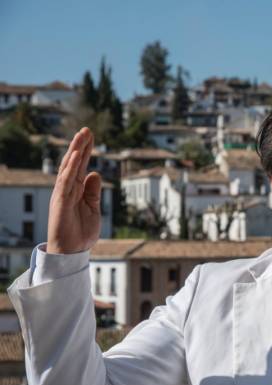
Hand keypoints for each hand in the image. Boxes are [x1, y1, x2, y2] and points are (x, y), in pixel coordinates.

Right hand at [47, 127, 102, 253]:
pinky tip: (75, 156)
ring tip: (81, 136)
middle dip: (80, 146)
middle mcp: (68, 189)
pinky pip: (66, 182)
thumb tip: (95, 173)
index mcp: (77, 190)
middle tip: (86, 129)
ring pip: (68, 169)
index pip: (81, 166)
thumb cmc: (81, 232)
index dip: (85, 151)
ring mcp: (63, 194)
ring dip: (75, 152)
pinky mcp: (60, 201)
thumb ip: (93, 191)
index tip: (91, 136)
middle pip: (74, 163)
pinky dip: (70, 168)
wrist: (72, 251)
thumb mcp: (93, 208)